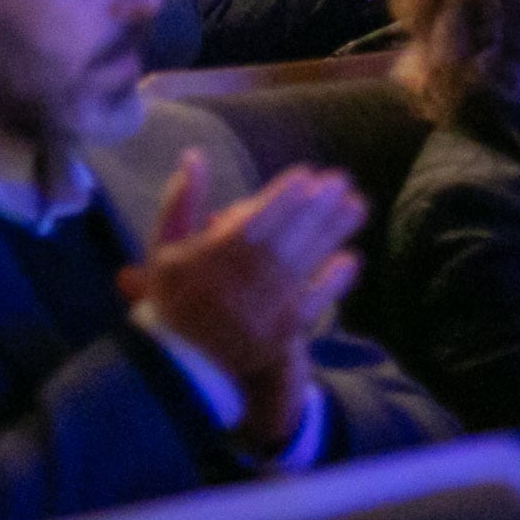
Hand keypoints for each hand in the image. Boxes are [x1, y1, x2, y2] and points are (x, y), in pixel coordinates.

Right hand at [118, 154, 363, 456]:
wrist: (181, 364)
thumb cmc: (173, 297)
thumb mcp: (164, 247)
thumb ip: (180, 201)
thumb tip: (194, 155)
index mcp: (210, 258)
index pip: (254, 221)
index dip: (283, 197)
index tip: (307, 175)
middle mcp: (238, 283)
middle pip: (284, 239)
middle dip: (315, 208)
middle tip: (340, 181)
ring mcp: (262, 311)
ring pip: (301, 265)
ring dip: (330, 234)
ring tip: (355, 207)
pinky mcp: (280, 336)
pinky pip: (311, 305)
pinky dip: (331, 282)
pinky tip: (350, 258)